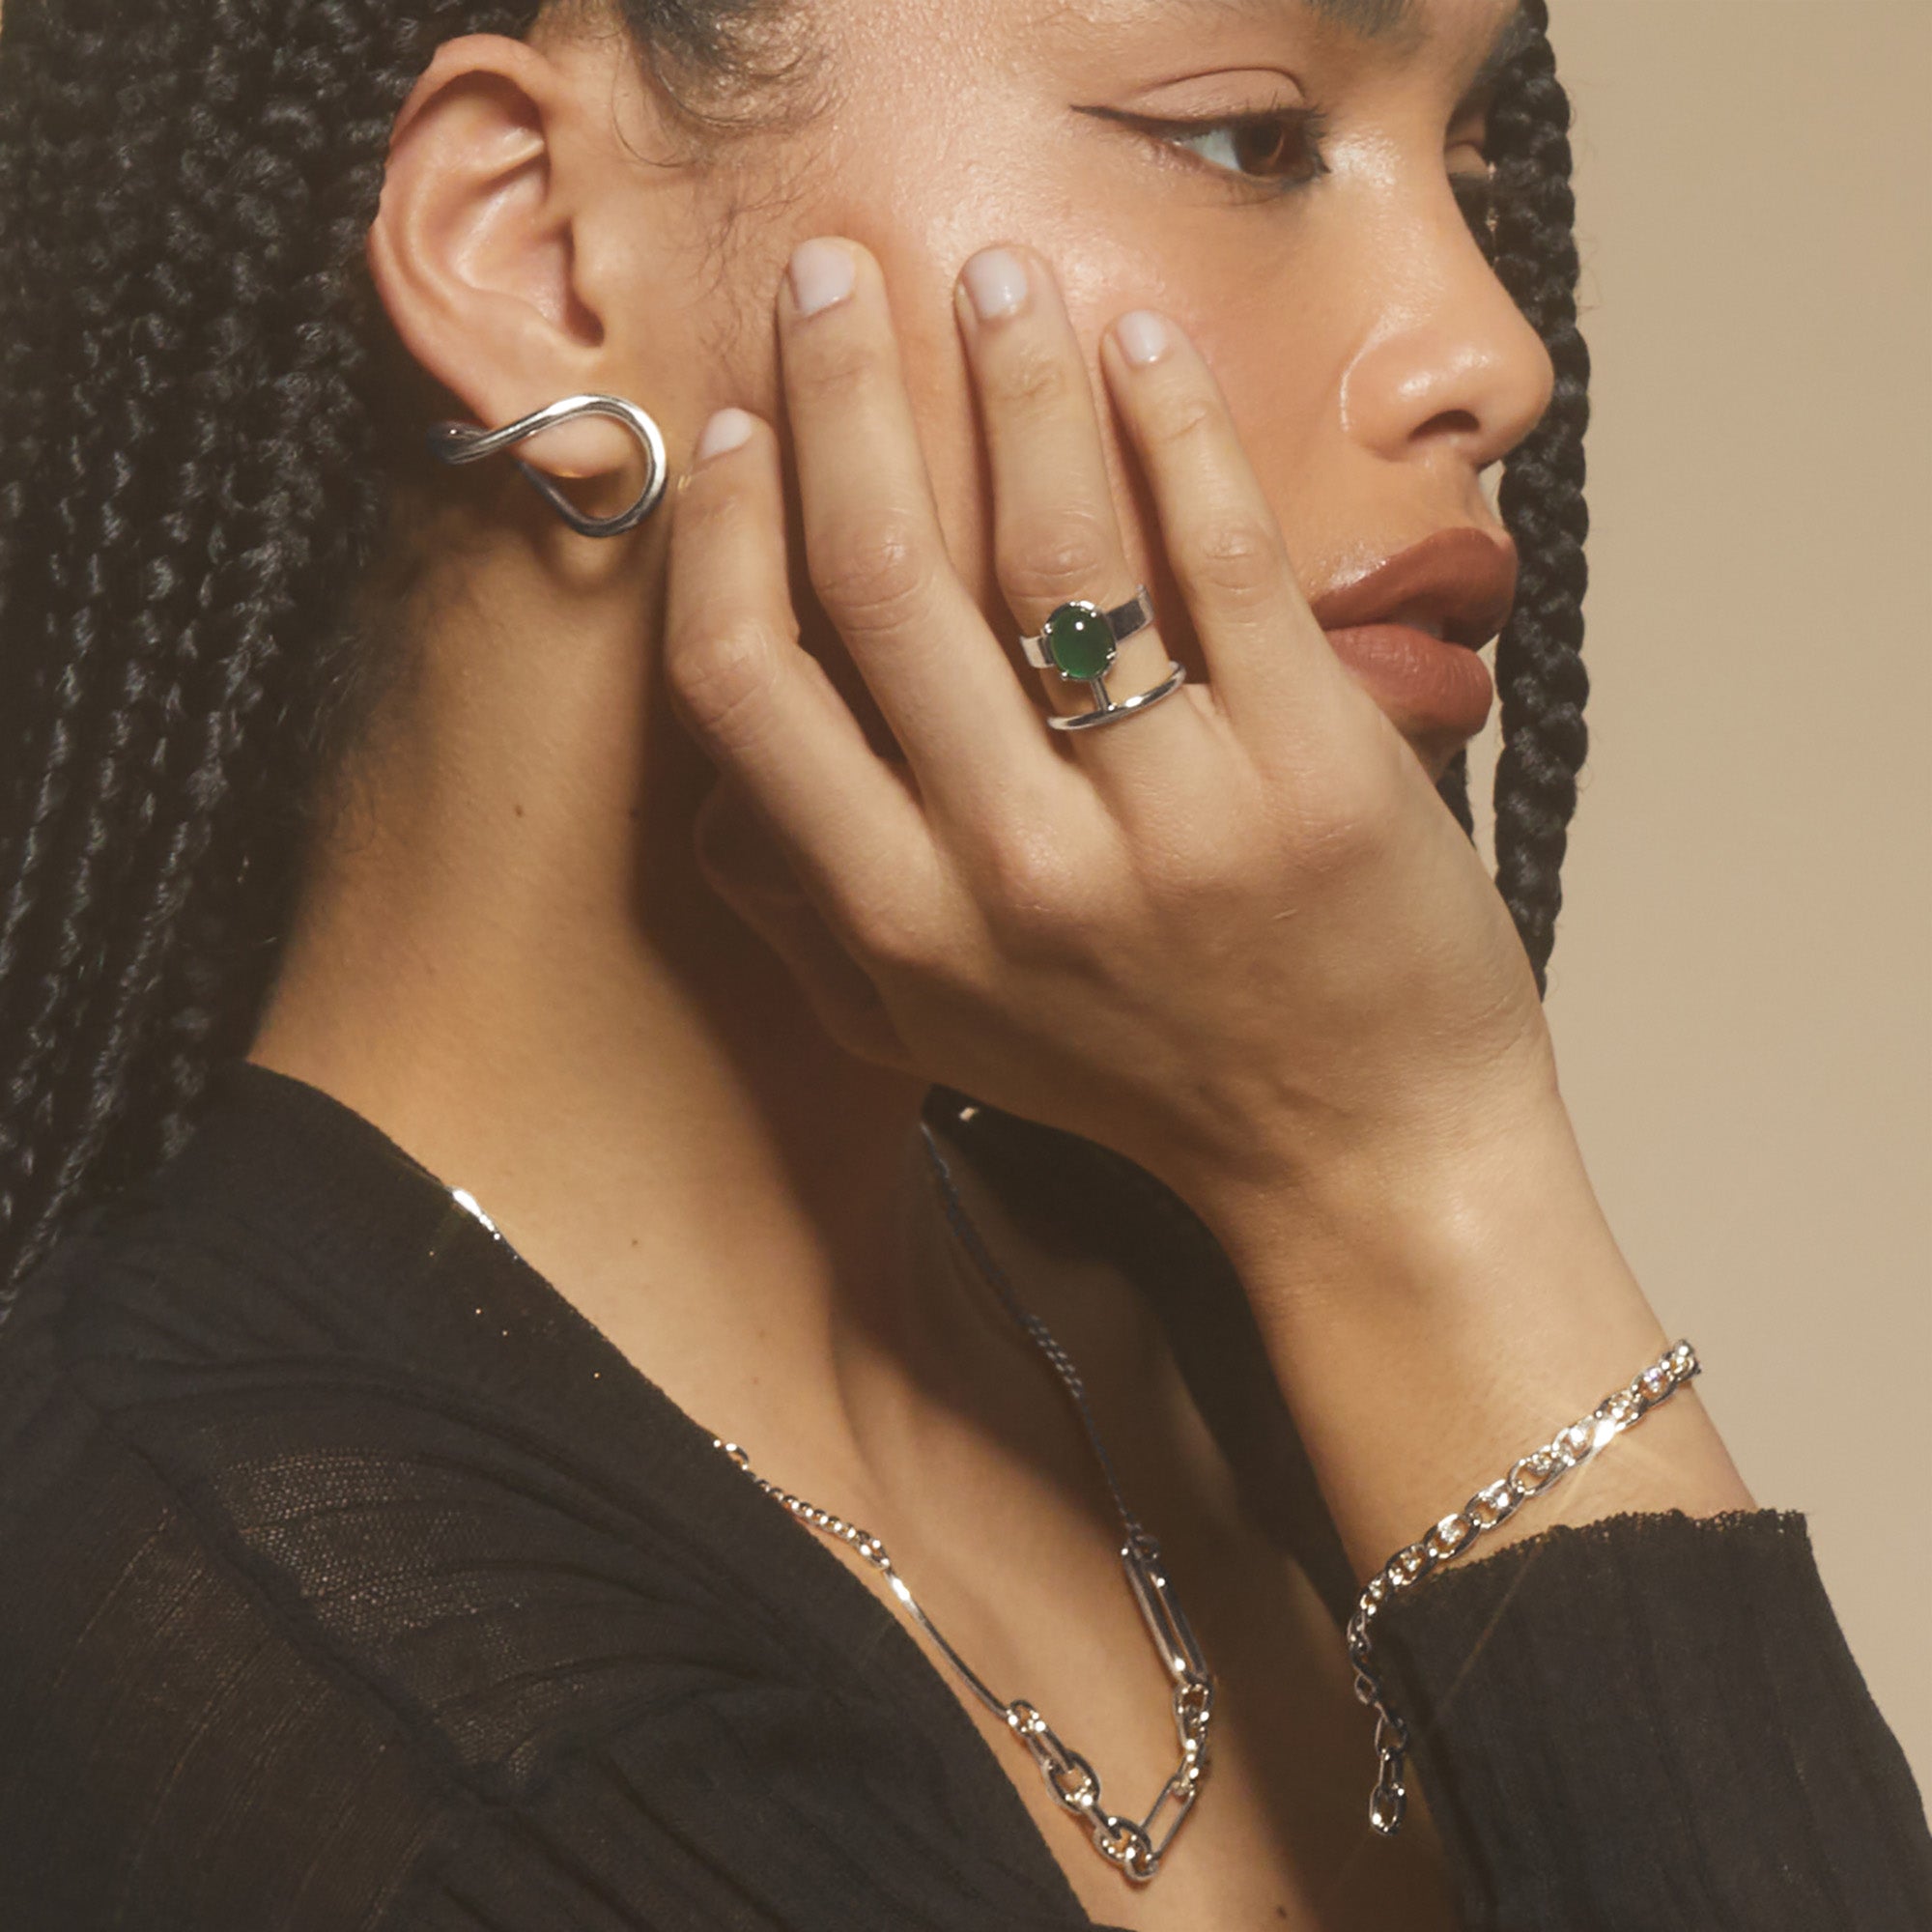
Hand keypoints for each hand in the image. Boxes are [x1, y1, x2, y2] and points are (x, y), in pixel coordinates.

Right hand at [664, 237, 1553, 1222]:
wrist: (1360, 1151)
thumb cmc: (1143, 1075)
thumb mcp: (938, 1035)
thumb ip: (811, 924)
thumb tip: (708, 804)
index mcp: (901, 926)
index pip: (751, 689)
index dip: (723, 533)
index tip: (736, 426)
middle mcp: (1016, 872)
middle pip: (884, 579)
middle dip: (842, 397)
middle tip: (835, 274)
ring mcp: (1171, 821)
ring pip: (1052, 546)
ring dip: (1010, 379)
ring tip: (996, 274)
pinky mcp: (1315, 773)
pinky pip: (1224, 560)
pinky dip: (1173, 429)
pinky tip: (1137, 344)